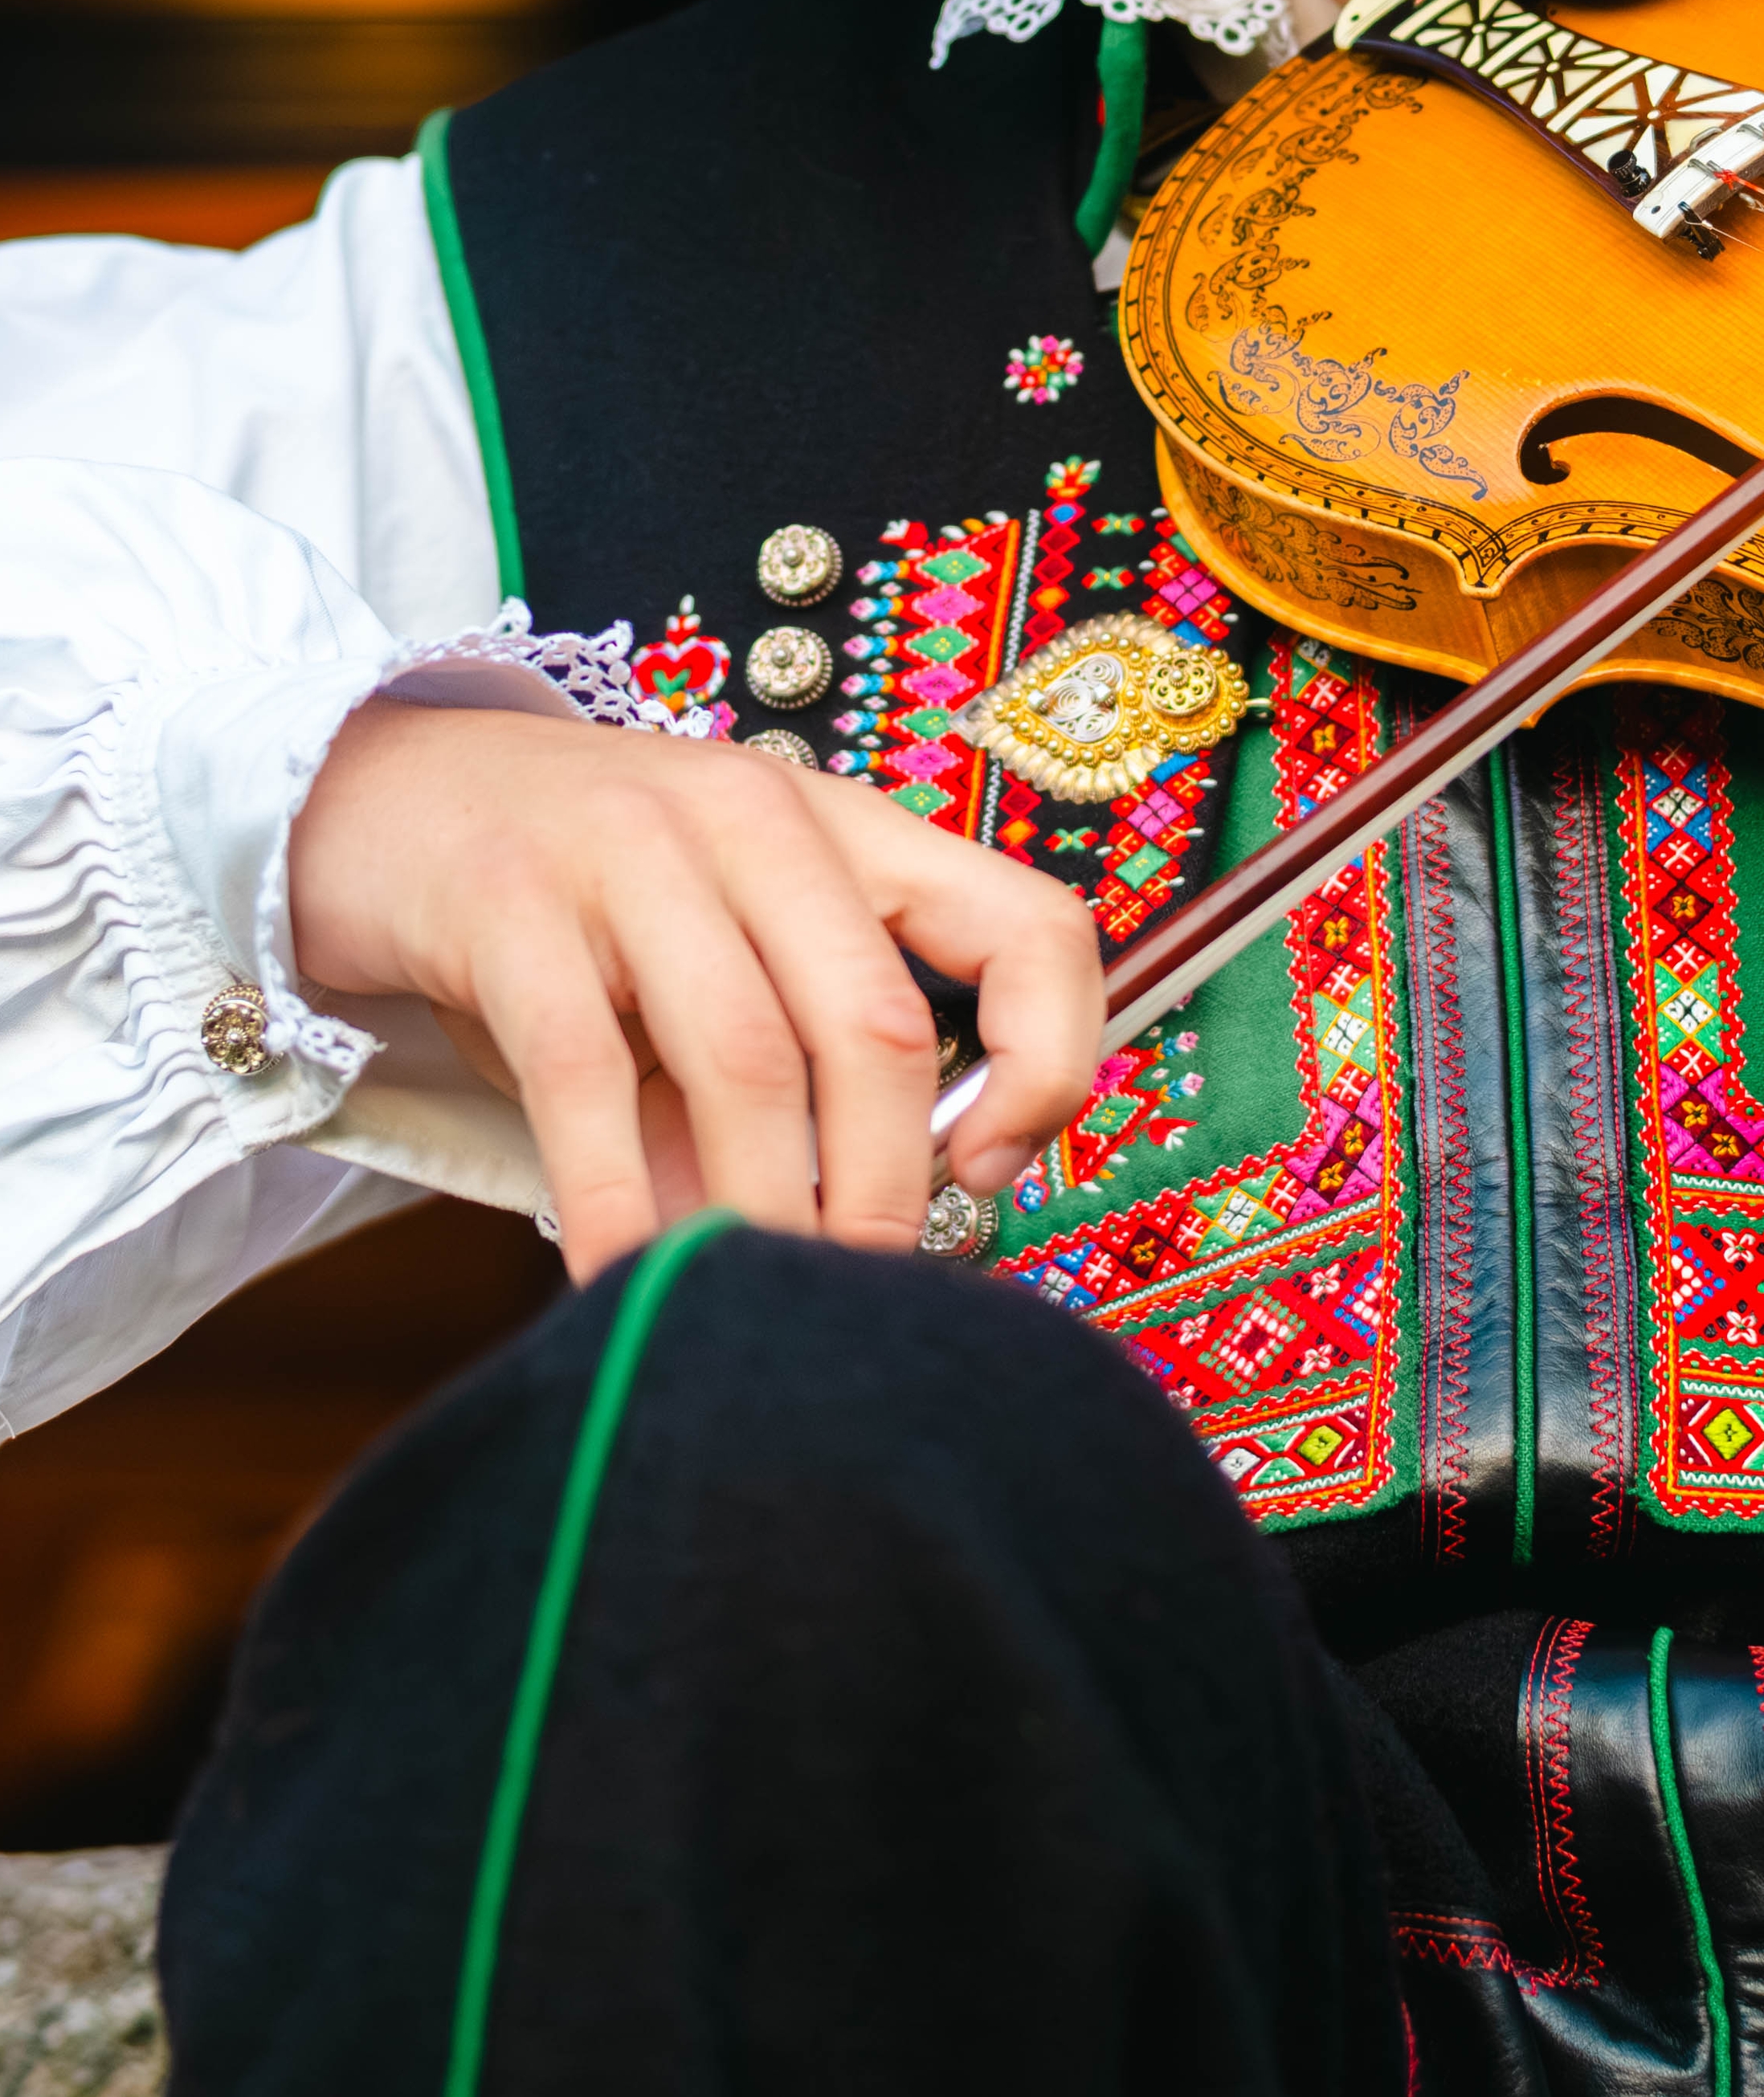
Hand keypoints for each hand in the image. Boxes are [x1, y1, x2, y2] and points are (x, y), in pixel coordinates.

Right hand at [286, 701, 1102, 1278]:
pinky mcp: (509, 901)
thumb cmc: (585, 905)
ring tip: (755, 1303)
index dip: (1047, 1060)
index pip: (1030, 925)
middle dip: (882, 1190)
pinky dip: (618, 1201)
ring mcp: (632, 848)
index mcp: (848, 829)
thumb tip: (847, 1252)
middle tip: (860, 1288)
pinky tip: (625, 1280)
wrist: (382, 794)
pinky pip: (586, 1079)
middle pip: (876, 1027)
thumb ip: (790, 1081)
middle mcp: (757, 818)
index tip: (991, 1170)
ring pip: (744, 1059)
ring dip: (763, 1212)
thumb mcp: (718, 959)